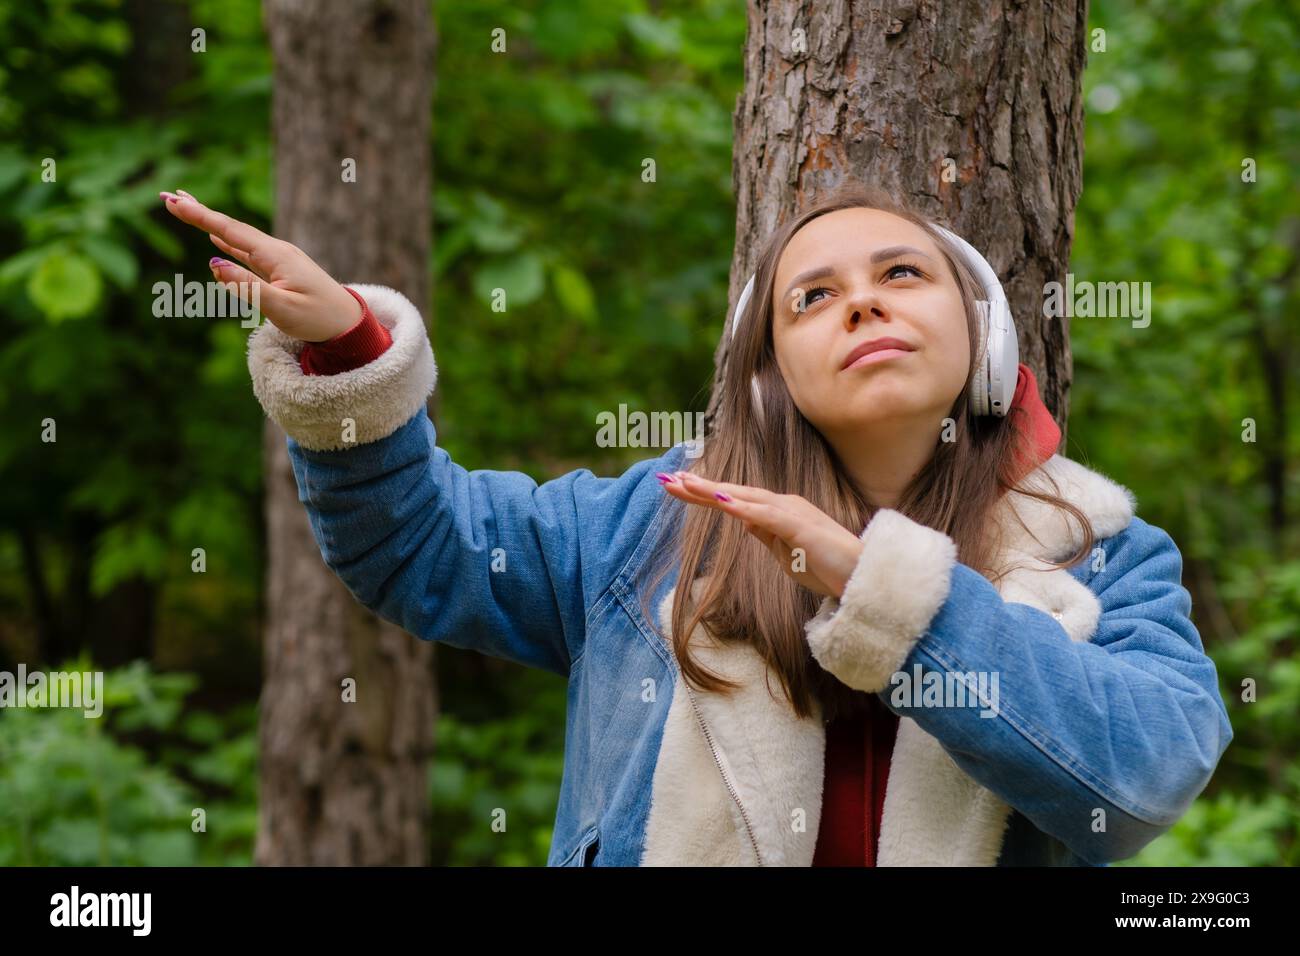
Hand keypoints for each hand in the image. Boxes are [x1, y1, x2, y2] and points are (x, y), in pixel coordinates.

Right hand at [159, 189, 360, 341]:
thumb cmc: (318, 319)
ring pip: (237, 237)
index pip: (229, 231)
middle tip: (168, 197)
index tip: (171, 202)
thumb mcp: (280, 308)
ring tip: (187, 208)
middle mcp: (276, 251)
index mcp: (275, 255)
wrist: (349, 325)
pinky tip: (217, 239)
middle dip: (199, 212)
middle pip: (231, 227)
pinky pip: (247, 251)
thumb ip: (246, 287)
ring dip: (211, 223)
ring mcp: (279, 259)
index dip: (199, 216)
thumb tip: (212, 265)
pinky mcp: (281, 270)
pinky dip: (227, 241)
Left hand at [658, 470, 864, 598]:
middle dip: (699, 486)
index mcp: (778, 511)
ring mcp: (792, 513)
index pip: (735, 499)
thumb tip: (742, 521)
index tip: (676, 487)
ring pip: (746, 497)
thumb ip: (765, 534)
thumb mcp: (785, 552)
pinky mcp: (801, 527)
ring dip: (714, 490)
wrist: (861, 578)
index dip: (705, 493)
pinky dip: (743, 508)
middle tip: (666, 480)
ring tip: (685, 484)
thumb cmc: (826, 567)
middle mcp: (783, 505)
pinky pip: (766, 516)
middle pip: (734, 492)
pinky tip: (722, 502)